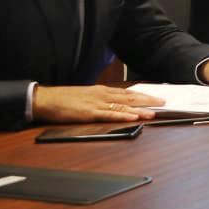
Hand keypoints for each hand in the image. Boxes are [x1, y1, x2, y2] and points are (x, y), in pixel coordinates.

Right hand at [34, 84, 163, 124]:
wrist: (44, 99)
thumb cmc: (63, 99)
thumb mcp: (85, 96)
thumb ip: (100, 100)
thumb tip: (113, 104)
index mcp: (101, 91)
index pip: (127, 93)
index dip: (143, 95)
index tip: (156, 97)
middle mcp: (102, 95)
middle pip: (129, 97)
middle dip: (148, 100)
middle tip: (164, 102)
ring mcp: (96, 103)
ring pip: (123, 106)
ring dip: (140, 109)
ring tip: (154, 111)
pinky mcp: (89, 113)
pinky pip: (109, 115)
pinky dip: (123, 116)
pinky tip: (134, 117)